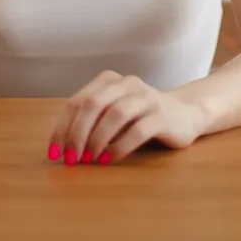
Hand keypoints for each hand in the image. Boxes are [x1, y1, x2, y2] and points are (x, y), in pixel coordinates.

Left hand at [48, 71, 205, 165]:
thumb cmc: (140, 117)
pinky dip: (119, 146)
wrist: (185, 114)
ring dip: (97, 140)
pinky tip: (109, 160)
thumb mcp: (112, 114)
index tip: (54, 153)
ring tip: (89, 160)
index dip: (62, 128)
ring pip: (115, 115)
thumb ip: (90, 123)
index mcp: (108, 80)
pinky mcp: (163, 115)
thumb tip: (62, 148)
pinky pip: (138, 130)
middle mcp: (127, 83)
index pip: (77, 102)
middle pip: (93, 105)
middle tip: (71, 159)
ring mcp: (147, 97)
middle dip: (77, 134)